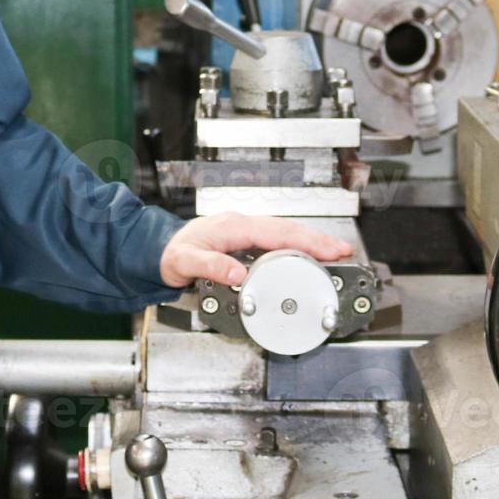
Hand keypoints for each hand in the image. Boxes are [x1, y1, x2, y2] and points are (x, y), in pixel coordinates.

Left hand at [159, 212, 354, 287]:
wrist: (155, 251)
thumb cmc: (169, 254)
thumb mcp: (184, 262)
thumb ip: (211, 266)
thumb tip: (238, 274)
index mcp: (233, 227)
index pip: (278, 233)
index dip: (306, 242)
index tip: (329, 250)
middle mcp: (242, 225)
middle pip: (289, 230)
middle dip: (319, 240)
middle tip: (344, 252)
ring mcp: (245, 231)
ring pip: (286, 234)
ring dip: (311, 243)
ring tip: (334, 253)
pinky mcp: (245, 240)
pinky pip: (278, 240)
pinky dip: (297, 247)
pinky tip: (308, 255)